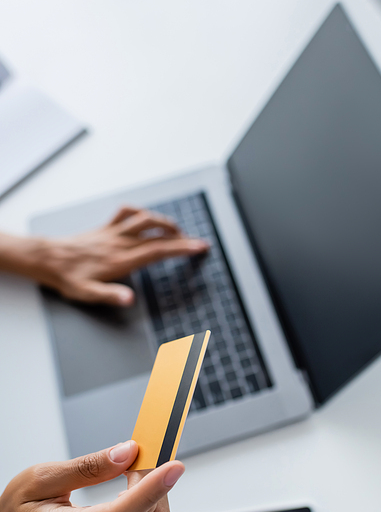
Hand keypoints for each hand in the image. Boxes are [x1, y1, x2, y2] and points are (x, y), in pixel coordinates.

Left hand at [0, 206, 208, 305]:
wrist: (48, 259)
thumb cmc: (68, 277)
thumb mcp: (87, 293)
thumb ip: (110, 295)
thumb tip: (129, 299)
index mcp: (121, 259)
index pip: (158, 251)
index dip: (182, 248)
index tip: (199, 247)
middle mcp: (120, 243)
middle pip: (158, 236)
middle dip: (183, 238)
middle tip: (199, 242)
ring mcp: (113, 233)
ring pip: (145, 220)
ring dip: (165, 223)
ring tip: (178, 231)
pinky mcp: (106, 228)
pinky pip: (126, 213)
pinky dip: (140, 212)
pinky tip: (147, 218)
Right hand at [0, 441, 183, 511]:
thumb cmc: (22, 506)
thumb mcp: (42, 477)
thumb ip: (87, 467)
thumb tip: (127, 454)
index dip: (150, 491)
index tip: (173, 468)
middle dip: (154, 480)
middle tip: (145, 451)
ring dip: (152, 488)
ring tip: (133, 466)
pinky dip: (147, 497)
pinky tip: (133, 481)